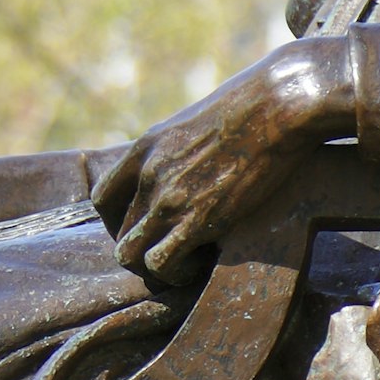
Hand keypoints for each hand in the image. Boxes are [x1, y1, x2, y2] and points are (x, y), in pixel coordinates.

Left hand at [93, 42, 356, 277]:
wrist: (276, 105)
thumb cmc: (252, 106)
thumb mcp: (198, 122)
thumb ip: (180, 149)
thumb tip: (192, 162)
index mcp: (144, 149)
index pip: (103, 198)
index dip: (118, 221)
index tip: (145, 228)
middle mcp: (147, 175)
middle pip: (120, 231)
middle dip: (145, 247)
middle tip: (176, 249)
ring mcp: (167, 198)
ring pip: (129, 255)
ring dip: (154, 268)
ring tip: (185, 262)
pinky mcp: (195, 219)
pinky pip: (160, 264)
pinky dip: (174, 273)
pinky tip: (199, 264)